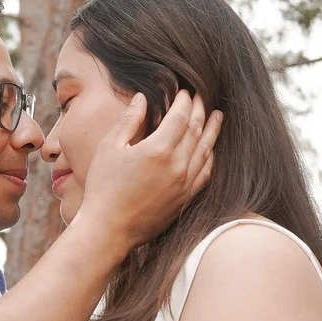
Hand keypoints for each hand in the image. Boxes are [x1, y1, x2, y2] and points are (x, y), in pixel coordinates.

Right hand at [73, 91, 221, 250]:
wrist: (109, 229)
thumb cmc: (103, 187)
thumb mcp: (109, 147)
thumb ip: (129, 120)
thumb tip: (142, 98)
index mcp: (158, 149)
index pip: (180, 116)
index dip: (184, 101)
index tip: (184, 91)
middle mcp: (177, 165)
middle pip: (197, 129)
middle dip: (200, 110)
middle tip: (202, 96)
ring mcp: (184, 183)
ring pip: (206, 150)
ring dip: (213, 130)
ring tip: (218, 116)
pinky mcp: (185, 198)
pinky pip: (206, 172)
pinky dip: (211, 156)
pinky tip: (211, 149)